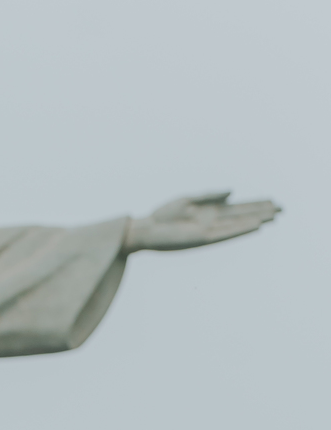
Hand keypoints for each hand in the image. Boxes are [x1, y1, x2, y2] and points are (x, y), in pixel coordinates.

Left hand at [124, 192, 278, 252]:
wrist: (147, 229)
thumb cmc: (164, 216)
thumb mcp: (189, 200)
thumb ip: (211, 195)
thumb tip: (233, 192)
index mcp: (210, 211)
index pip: (238, 207)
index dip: (255, 204)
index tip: (273, 201)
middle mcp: (213, 221)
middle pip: (242, 215)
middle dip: (261, 211)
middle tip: (282, 209)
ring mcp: (209, 230)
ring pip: (238, 224)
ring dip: (256, 220)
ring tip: (273, 217)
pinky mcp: (202, 238)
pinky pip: (226, 233)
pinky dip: (241, 229)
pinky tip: (254, 225)